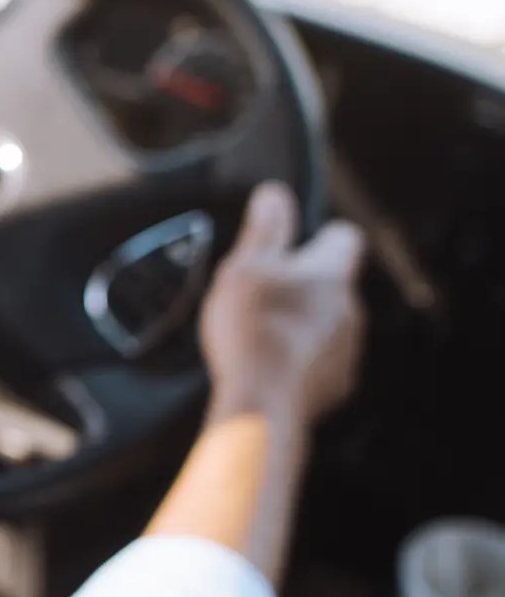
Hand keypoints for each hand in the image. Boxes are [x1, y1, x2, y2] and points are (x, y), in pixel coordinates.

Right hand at [198, 182, 366, 426]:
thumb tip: (276, 193)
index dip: (321, 236)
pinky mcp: (337, 384)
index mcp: (331, 273)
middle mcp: (350, 308)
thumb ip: (266, 229)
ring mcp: (347, 348)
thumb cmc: (253, 331)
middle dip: (304, 285)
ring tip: (262, 334)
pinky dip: (301, 359)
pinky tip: (269, 365)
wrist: (263, 403)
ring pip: (328, 323)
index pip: (345, 237)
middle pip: (333, 284)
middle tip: (263, 294)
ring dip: (302, 323)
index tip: (295, 245)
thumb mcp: (246, 268)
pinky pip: (322, 360)